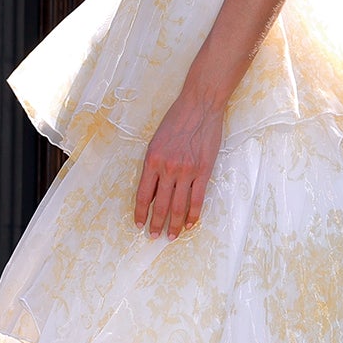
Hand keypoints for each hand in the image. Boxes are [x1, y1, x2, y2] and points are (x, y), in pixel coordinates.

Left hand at [133, 91, 224, 238]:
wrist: (199, 106)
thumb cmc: (176, 120)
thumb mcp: (157, 141)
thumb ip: (154, 165)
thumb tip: (152, 191)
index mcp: (152, 160)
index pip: (143, 195)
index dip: (140, 213)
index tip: (139, 224)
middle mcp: (167, 168)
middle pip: (160, 205)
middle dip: (156, 224)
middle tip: (154, 237)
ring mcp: (186, 171)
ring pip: (178, 206)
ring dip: (174, 224)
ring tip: (172, 236)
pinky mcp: (203, 170)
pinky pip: (197, 199)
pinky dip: (193, 214)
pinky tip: (189, 224)